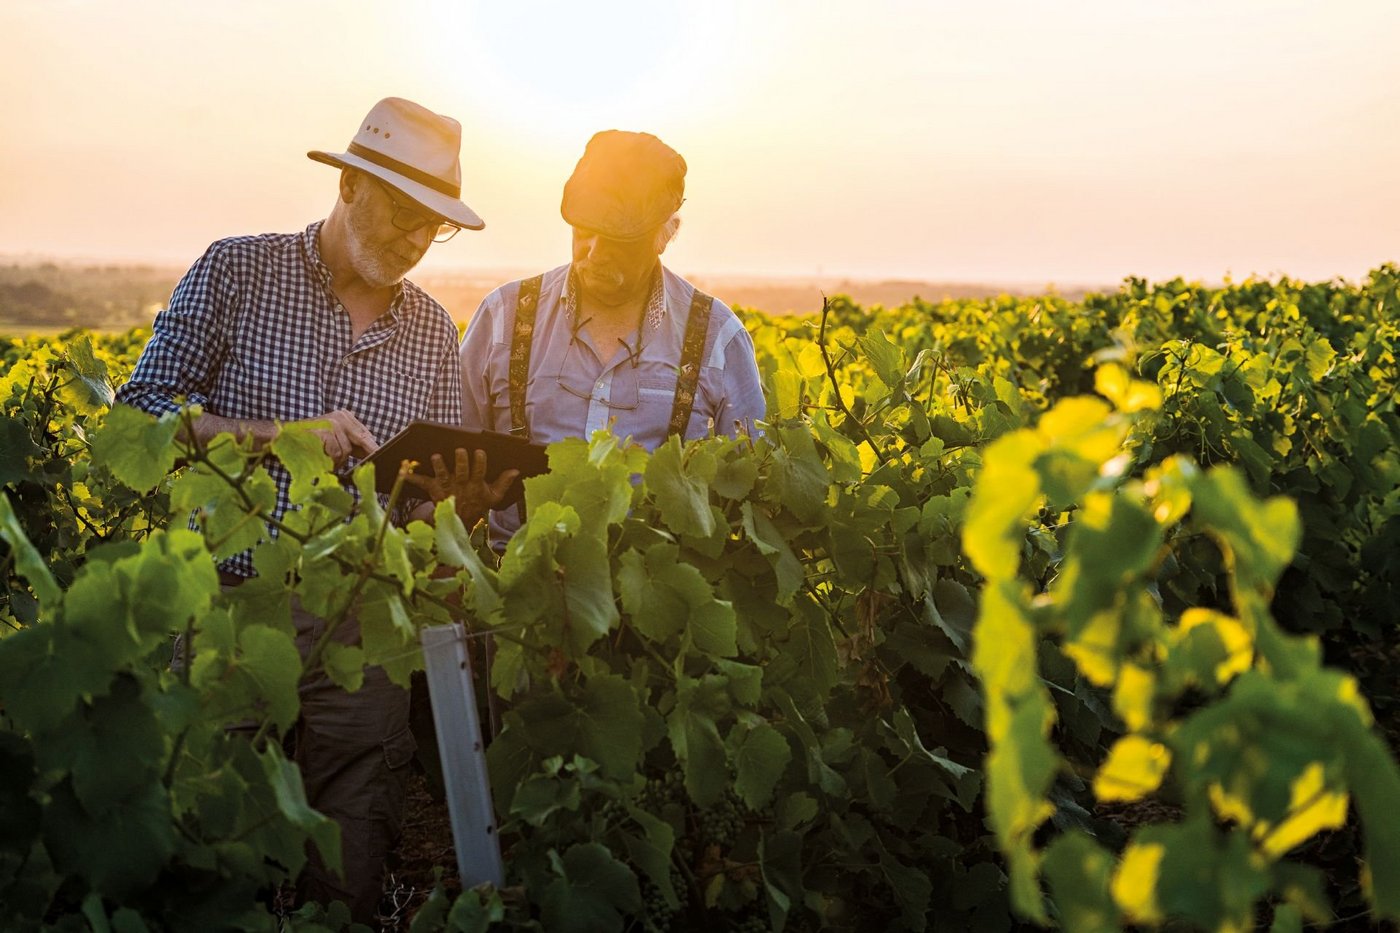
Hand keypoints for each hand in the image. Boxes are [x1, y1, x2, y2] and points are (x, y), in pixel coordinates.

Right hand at [302, 409, 377, 467]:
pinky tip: (323, 459)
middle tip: (372, 461)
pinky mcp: (325, 431)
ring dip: (338, 461)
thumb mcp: (334, 438)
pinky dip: (330, 460)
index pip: (365, 433)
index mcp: (345, 417)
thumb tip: (370, 452)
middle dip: (367, 452)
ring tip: (328, 460)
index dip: (372, 446)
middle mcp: (340, 417)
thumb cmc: (309, 440)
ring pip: (346, 451)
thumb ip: (351, 443)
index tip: (380, 454)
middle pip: (362, 439)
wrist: (283, 437)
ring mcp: (332, 423)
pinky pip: (336, 453)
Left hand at [403, 447, 518, 525]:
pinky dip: (413, 477)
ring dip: (439, 466)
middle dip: (460, 461)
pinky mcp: (434, 489)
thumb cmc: (477, 505)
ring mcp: (446, 487)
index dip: (479, 462)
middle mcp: (460, 485)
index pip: (479, 472)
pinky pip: (422, 482)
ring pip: (443, 475)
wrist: (459, 522)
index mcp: (476, 485)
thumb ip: (504, 482)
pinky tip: (404, 471)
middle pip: (461, 472)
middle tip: (459, 450)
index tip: (479, 451)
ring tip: (436, 456)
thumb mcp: (494, 497)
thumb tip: (516, 470)